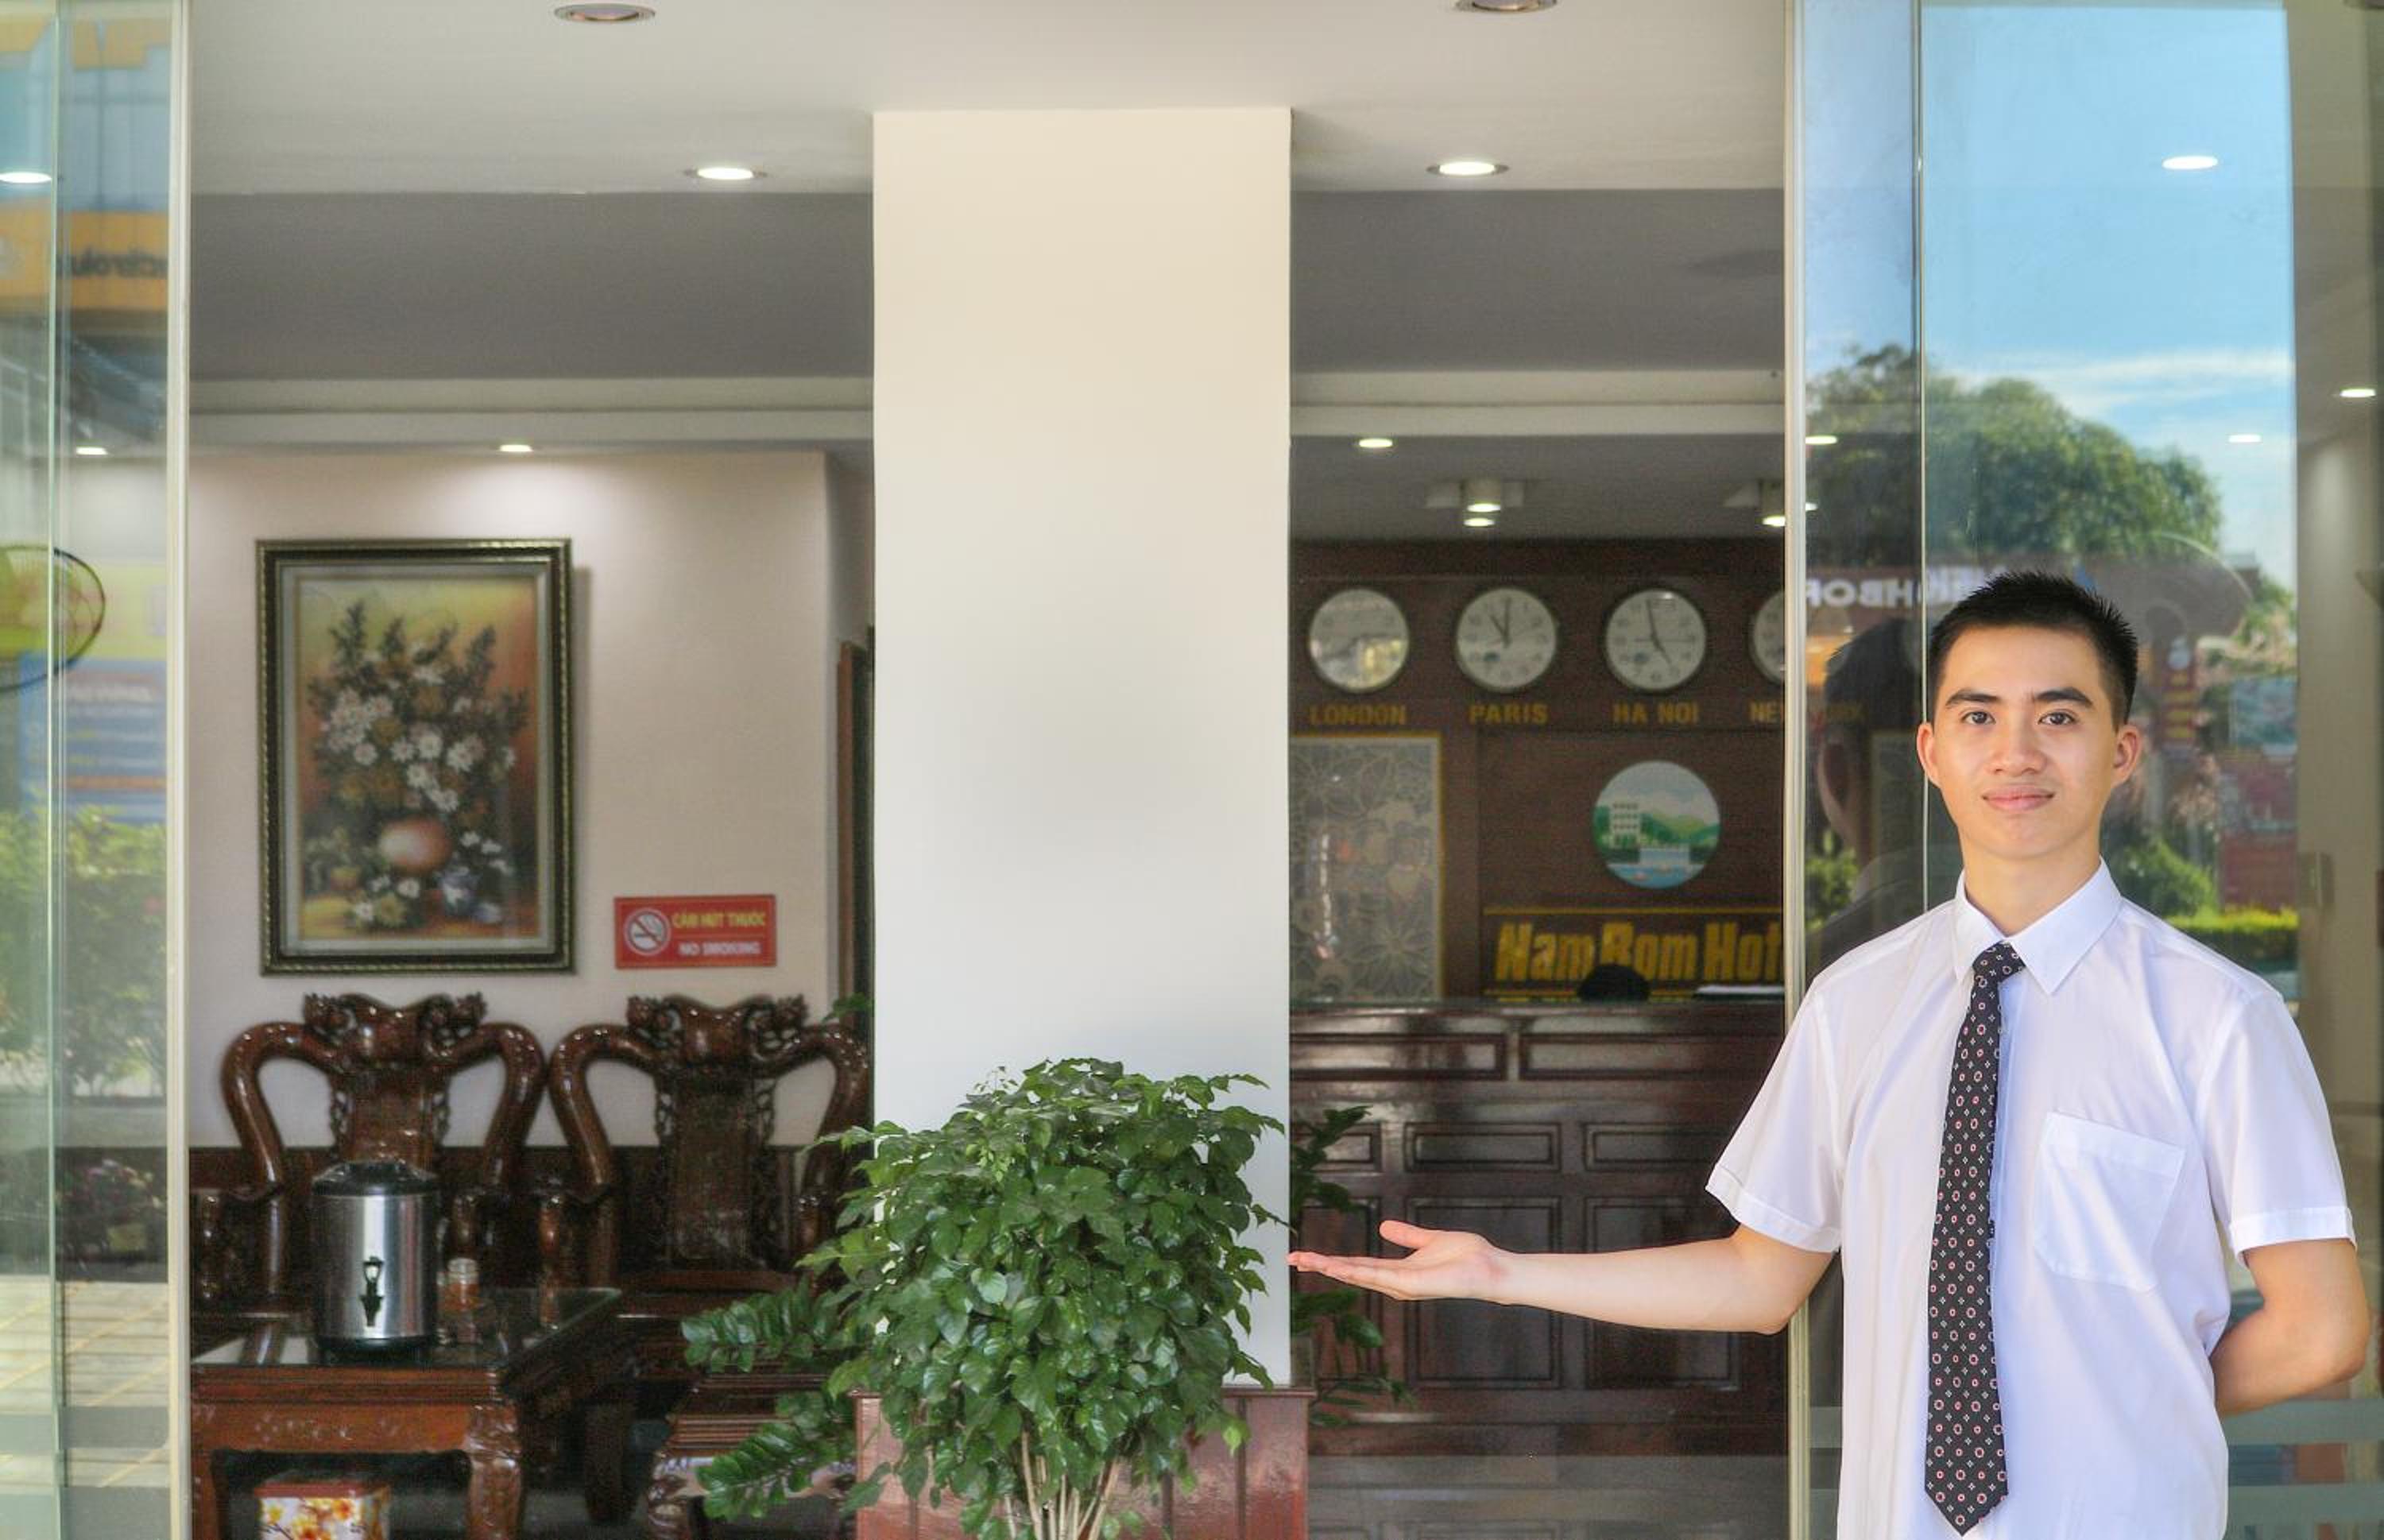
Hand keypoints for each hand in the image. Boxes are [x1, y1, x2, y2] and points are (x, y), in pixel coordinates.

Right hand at [1288, 1219, 1506, 1303]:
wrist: (1491, 1269)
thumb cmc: (1468, 1257)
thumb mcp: (1430, 1240)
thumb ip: (1408, 1236)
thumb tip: (1383, 1227)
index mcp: (1397, 1271)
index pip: (1357, 1266)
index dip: (1331, 1261)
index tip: (1306, 1256)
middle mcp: (1395, 1282)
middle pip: (1350, 1272)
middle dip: (1321, 1266)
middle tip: (1291, 1259)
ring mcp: (1401, 1286)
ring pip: (1358, 1275)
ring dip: (1330, 1268)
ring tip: (1304, 1260)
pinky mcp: (1411, 1285)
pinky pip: (1378, 1276)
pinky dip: (1354, 1271)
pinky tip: (1336, 1266)